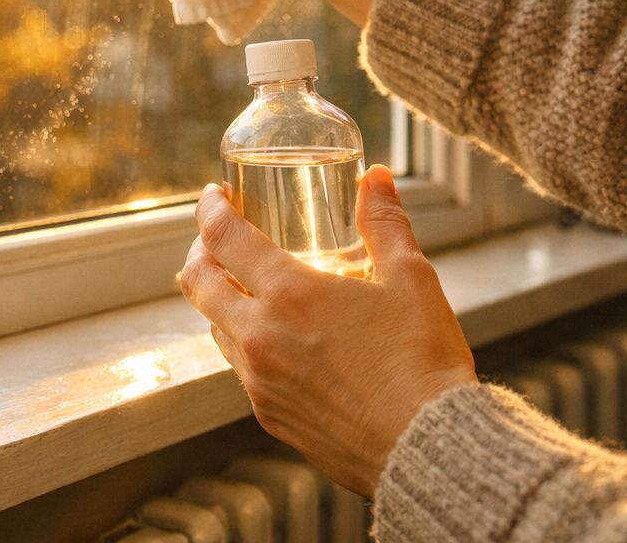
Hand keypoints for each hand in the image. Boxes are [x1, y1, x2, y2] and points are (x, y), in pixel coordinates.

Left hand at [179, 166, 476, 495]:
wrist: (429, 450)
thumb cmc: (424, 362)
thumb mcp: (411, 278)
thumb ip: (385, 222)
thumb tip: (373, 176)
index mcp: (289, 294)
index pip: (222, 237)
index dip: (210, 208)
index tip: (213, 195)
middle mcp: (260, 337)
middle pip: (197, 283)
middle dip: (199, 252)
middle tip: (216, 239)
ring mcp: (259, 381)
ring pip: (215, 328)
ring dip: (220, 300)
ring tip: (245, 286)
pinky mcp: (269, 416)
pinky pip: (240, 369)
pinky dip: (244, 343)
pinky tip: (275, 339)